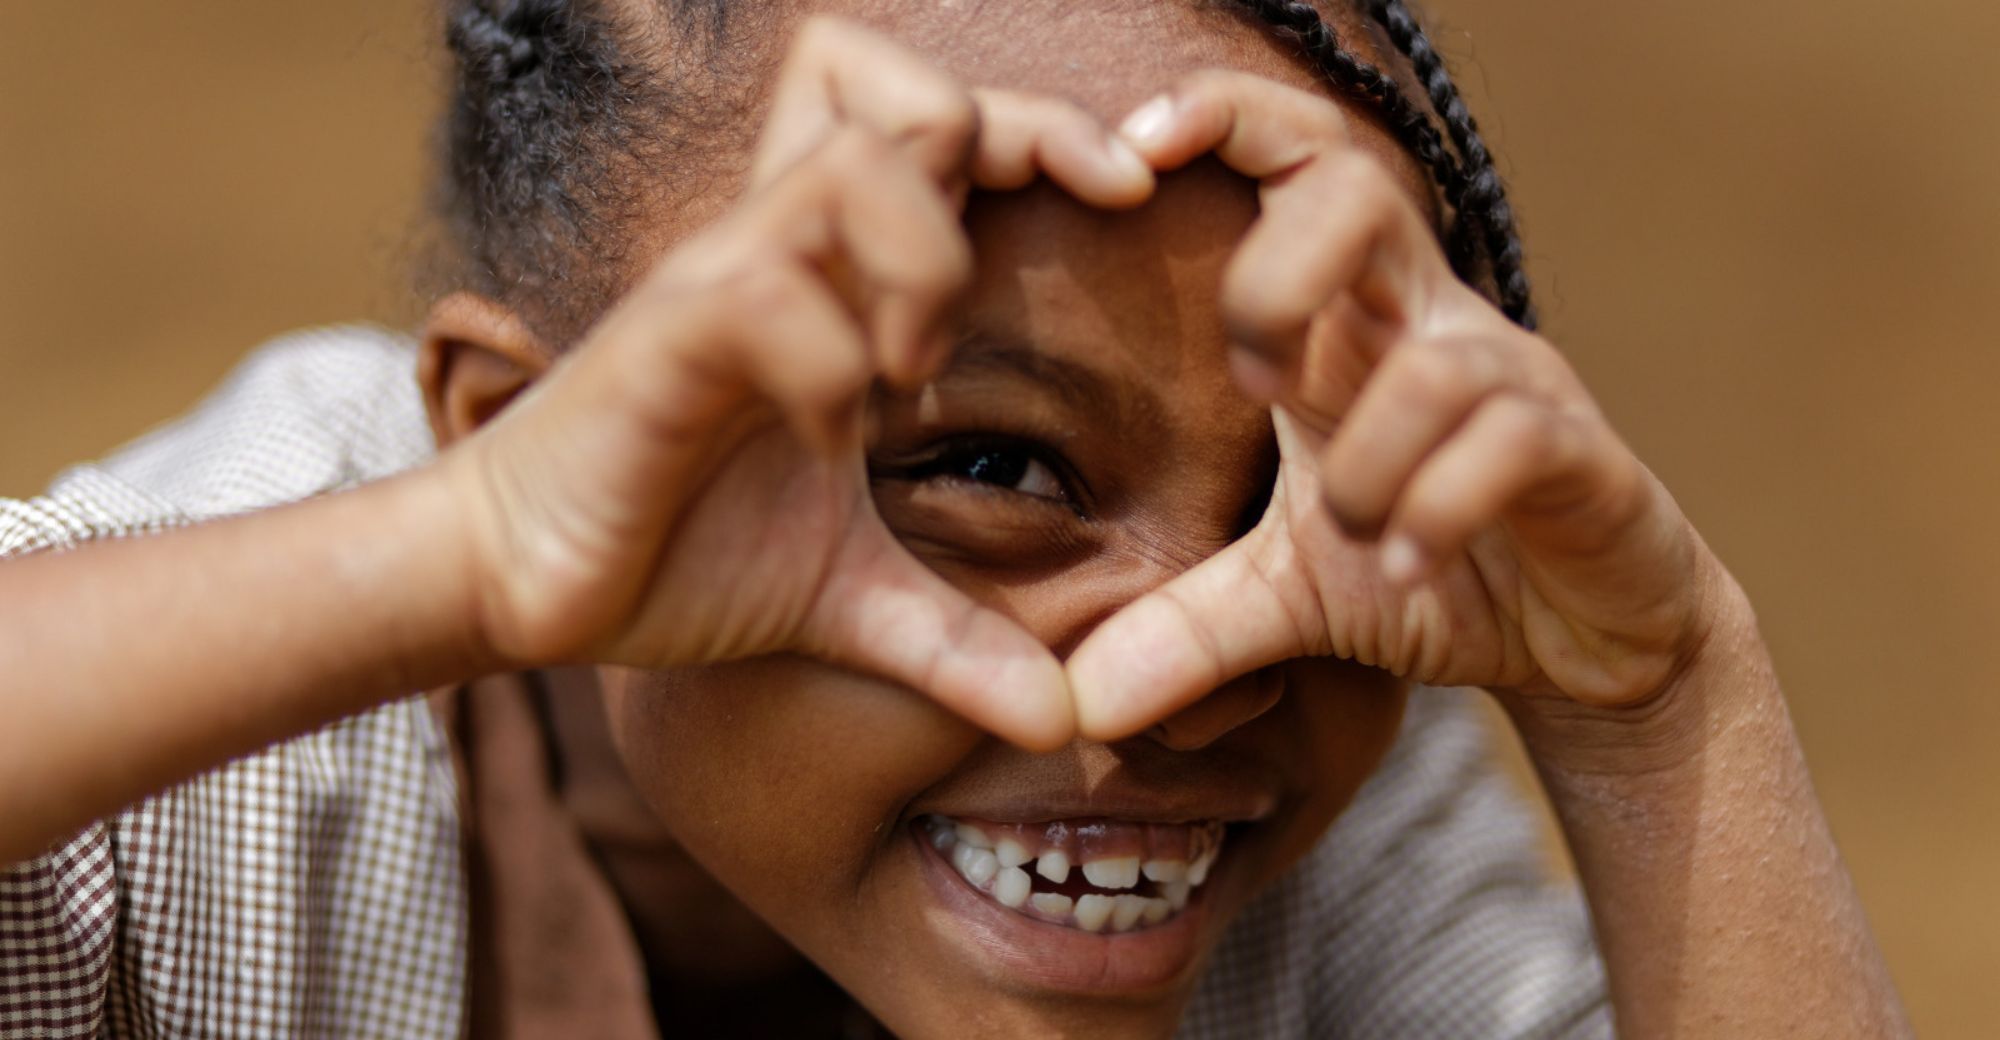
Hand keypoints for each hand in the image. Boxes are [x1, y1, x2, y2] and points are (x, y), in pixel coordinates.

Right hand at [447, 17, 1154, 749]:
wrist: (525, 588)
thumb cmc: (678, 552)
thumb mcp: (849, 596)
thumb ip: (960, 639)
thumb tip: (1067, 721)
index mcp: (832, 278)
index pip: (940, 126)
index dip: (1040, 127)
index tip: (1127, 199)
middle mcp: (778, 252)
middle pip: (898, 91)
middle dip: (1004, 143)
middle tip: (1023, 281)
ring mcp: (718, 286)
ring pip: (847, 166)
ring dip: (922, 259)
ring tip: (918, 372)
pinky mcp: (660, 348)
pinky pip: (761, 302)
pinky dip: (826, 366)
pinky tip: (829, 441)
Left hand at [1067, 71, 1728, 738]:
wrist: (1592, 635)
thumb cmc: (1435, 565)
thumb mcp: (1290, 596)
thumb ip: (1182, 629)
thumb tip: (1069, 708)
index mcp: (1349, 325)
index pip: (1297, 165)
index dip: (1224, 121)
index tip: (1132, 153)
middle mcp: (1428, 324)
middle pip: (1355, 191)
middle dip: (1277, 274)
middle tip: (1251, 383)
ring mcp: (1512, 381)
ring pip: (1430, 362)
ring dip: (1367, 466)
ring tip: (1360, 540)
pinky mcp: (1581, 454)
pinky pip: (1510, 443)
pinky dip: (1442, 507)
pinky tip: (1414, 565)